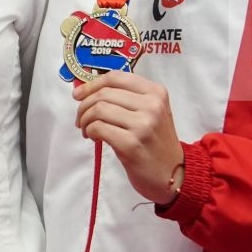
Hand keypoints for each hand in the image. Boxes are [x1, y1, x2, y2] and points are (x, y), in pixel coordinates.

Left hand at [73, 71, 185, 203]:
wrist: (173, 174)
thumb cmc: (156, 143)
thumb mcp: (151, 113)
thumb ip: (127, 98)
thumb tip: (87, 90)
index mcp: (156, 92)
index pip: (116, 77)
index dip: (92, 84)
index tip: (79, 95)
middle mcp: (152, 105)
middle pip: (104, 93)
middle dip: (85, 105)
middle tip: (81, 118)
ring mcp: (143, 124)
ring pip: (99, 109)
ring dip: (86, 120)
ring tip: (87, 130)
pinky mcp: (131, 144)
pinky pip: (98, 128)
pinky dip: (90, 131)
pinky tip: (94, 138)